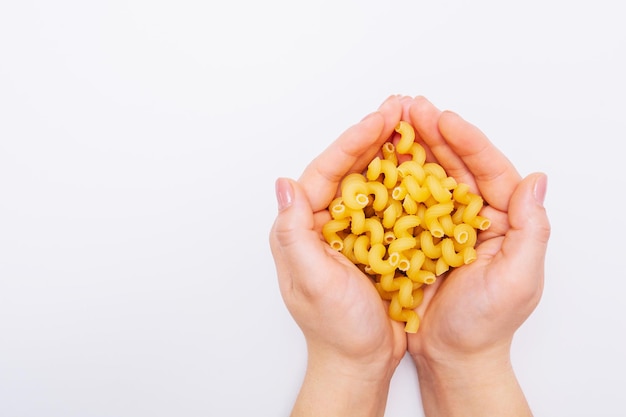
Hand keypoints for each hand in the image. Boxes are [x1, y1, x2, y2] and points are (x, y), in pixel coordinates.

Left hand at [269, 95, 408, 415]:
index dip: (353, 141)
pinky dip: (406, 183)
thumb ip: (294, 233)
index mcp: (303, 227)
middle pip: (350, 168)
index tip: (379, 118)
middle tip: (401, 108)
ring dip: (391, 153)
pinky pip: (391, 203)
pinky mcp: (374, 242)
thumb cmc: (336, 328)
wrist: (360, 361)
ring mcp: (351, 231)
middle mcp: (324, 223)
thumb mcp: (312, 281)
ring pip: (372, 180)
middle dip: (374, 136)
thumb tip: (284, 184)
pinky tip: (424, 166)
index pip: (326, 171)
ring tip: (413, 125)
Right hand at [403, 96, 549, 415]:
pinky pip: (405, 201)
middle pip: (455, 165)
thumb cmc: (486, 324)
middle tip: (410, 107)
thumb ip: (531, 229)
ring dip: (412, 148)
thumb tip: (537, 180)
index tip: (443, 118)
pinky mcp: (416, 236)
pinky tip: (377, 160)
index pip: (489, 169)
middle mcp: (473, 215)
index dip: (466, 141)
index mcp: (503, 220)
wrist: (452, 356)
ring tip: (392, 122)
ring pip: (428, 176)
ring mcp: (442, 224)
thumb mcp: (518, 279)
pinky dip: (392, 180)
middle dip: (434, 133)